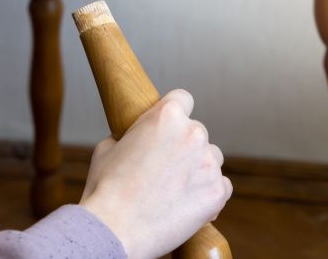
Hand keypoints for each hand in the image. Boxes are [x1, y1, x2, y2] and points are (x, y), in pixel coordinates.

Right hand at [79, 89, 232, 258]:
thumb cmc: (106, 189)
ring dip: (198, 169)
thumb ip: (132, 135)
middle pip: (197, 132)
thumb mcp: (108, 147)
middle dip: (184, 147)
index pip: (183, 99)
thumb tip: (138, 140)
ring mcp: (208, 163)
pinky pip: (221, 186)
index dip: (175, 112)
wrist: (114, 229)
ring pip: (211, 158)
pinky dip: (207, 193)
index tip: (170, 127)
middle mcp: (193, 133)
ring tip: (174, 190)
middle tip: (164, 169)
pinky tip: (187, 203)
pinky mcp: (217, 192)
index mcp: (166, 115)